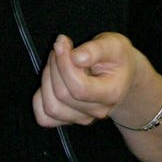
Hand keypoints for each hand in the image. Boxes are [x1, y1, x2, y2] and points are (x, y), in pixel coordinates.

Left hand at [33, 32, 148, 128]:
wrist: (121, 75)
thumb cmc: (117, 58)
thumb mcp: (113, 44)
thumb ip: (96, 49)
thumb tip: (75, 57)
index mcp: (110, 94)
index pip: (79, 88)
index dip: (64, 65)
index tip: (62, 43)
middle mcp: (97, 111)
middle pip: (62, 95)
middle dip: (54, 66)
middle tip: (60, 47)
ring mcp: (82, 118)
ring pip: (51, 107)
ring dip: (46, 80)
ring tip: (55, 61)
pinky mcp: (68, 119)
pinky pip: (44, 117)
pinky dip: (40, 98)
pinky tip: (50, 80)